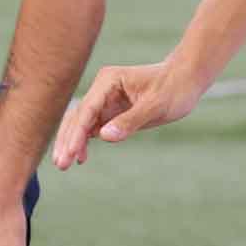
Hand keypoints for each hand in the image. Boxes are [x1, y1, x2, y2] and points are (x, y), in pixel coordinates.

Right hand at [52, 61, 200, 168]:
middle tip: (60, 164)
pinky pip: (92, 127)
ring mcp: (105, 100)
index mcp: (108, 81)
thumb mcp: (156, 106)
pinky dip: (84, 142)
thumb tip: (103, 137)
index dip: (77, 133)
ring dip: (72, 142)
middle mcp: (102, 89)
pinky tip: (81, 158)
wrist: (186, 80)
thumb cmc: (173, 88)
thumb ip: (130, 121)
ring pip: (81, 123)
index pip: (87, 110)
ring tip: (64, 165)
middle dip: (68, 140)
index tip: (70, 153)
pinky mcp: (111, 111)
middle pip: (77, 116)